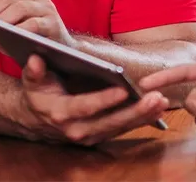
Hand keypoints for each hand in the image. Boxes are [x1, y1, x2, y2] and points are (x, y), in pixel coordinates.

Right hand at [19, 55, 168, 145]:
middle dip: (134, 111)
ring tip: (162, 101)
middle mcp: (77, 129)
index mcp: (61, 113)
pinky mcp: (100, 136)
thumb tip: (36, 59)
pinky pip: (123, 129)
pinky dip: (141, 119)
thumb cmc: (39, 92)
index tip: (123, 90)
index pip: (85, 107)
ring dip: (143, 116)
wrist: (36, 118)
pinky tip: (158, 108)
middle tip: (156, 97)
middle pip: (110, 122)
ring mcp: (90, 135)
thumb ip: (34, 71)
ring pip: (120, 128)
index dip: (104, 100)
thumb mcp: (32, 80)